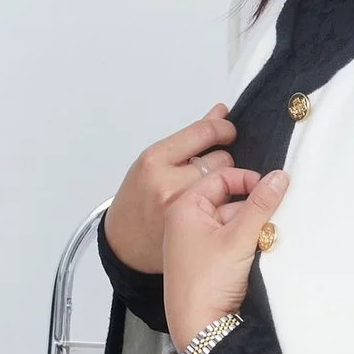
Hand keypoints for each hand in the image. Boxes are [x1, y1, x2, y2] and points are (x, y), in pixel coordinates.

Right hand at [102, 108, 238, 276]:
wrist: (125, 241)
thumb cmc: (138, 198)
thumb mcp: (156, 160)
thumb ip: (192, 137)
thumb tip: (220, 112)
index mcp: (155, 160)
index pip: (204, 132)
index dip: (224, 128)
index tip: (228, 132)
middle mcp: (168, 184)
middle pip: (221, 159)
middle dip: (221, 160)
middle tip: (210, 169)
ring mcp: (183, 208)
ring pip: (228, 183)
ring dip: (226, 183)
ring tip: (211, 190)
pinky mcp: (196, 229)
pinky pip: (229, 208)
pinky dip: (228, 204)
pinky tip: (217, 207)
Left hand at [162, 160, 289, 352]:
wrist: (198, 327)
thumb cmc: (206, 283)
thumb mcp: (239, 237)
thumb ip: (261, 204)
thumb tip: (279, 177)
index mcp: (185, 207)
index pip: (220, 178)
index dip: (248, 180)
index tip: (271, 190)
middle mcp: (188, 221)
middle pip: (230, 200)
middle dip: (255, 210)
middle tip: (273, 221)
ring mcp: (198, 242)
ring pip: (235, 222)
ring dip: (255, 228)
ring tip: (267, 242)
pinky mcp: (209, 260)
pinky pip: (234, 240)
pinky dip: (249, 243)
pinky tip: (261, 254)